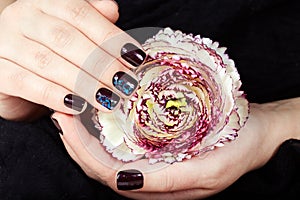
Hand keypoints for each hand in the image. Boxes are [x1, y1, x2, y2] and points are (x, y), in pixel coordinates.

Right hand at [0, 0, 145, 120]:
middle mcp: (23, 18)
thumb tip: (112, 10)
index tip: (135, 59)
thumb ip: (91, 19)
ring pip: (48, 62)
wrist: (13, 71)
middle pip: (66, 39)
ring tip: (109, 99)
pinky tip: (78, 106)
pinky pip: (28, 84)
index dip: (110, 37)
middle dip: (100, 63)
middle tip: (125, 83)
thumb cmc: (49, 50)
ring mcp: (6, 43)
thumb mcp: (71, 32)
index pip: (81, 15)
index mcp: (45, 3)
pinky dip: (55, 96)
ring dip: (83, 83)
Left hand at [51, 99, 297, 199]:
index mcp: (159, 187)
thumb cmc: (237, 151)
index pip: (107, 176)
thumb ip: (167, 181)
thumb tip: (124, 181)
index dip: (83, 153)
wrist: (256, 137)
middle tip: (62, 112)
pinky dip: (104, 132)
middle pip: (100, 167)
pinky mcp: (158, 151)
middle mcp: (150, 179)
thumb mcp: (209, 170)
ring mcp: (153, 164)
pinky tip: (97, 116)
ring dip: (86, 136)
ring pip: (107, 156)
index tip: (67, 124)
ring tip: (71, 112)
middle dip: (76, 143)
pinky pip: (122, 146)